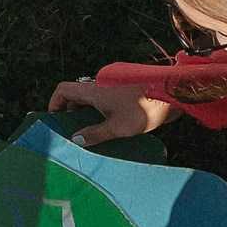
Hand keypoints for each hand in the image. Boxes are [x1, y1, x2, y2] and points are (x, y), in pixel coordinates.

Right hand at [46, 80, 174, 145]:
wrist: (172, 95)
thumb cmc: (144, 108)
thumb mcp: (117, 127)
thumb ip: (95, 134)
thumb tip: (76, 140)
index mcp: (93, 91)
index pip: (63, 89)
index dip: (55, 102)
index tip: (55, 118)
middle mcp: (100, 86)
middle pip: (77, 95)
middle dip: (71, 112)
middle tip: (73, 130)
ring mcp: (113, 89)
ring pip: (92, 99)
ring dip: (87, 113)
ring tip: (92, 133)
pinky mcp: (125, 93)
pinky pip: (106, 101)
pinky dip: (101, 111)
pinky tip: (110, 128)